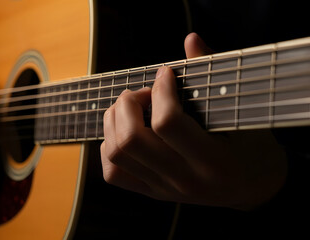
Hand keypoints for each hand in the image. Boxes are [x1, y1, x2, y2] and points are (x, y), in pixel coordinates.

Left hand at [100, 33, 286, 209]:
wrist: (253, 188)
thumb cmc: (252, 146)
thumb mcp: (241, 112)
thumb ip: (213, 74)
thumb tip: (190, 39)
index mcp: (212, 160)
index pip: (167, 123)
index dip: (160, 91)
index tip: (166, 74)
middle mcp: (184, 179)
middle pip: (131, 139)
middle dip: (128, 104)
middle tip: (143, 92)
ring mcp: (164, 189)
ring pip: (116, 153)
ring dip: (114, 121)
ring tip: (130, 108)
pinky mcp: (151, 192)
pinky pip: (113, 173)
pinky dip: (109, 147)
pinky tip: (125, 132)